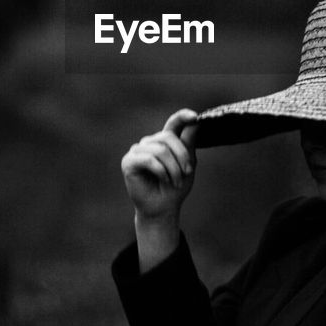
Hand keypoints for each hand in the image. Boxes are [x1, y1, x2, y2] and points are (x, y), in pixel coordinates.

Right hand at [121, 108, 198, 222]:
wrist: (163, 209)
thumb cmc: (175, 187)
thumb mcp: (187, 164)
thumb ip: (189, 144)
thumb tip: (196, 122)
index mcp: (164, 141)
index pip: (173, 123)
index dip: (182, 116)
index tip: (195, 117)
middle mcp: (149, 142)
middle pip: (168, 137)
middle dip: (182, 156)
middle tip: (187, 173)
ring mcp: (137, 151)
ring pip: (160, 150)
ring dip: (173, 168)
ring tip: (176, 181)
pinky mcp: (128, 162)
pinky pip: (149, 159)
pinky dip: (161, 171)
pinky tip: (165, 180)